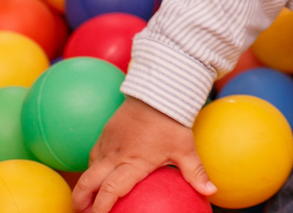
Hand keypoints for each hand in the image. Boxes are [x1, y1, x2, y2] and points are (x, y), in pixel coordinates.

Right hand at [73, 96, 216, 212]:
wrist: (156, 92)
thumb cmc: (171, 122)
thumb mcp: (185, 148)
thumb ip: (195, 173)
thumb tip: (211, 192)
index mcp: (134, 163)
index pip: (111, 190)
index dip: (101, 207)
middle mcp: (116, 156)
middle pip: (89, 182)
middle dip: (81, 201)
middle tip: (82, 212)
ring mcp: (108, 145)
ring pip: (89, 169)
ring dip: (86, 185)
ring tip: (87, 199)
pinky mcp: (105, 134)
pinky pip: (94, 155)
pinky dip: (93, 168)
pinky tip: (99, 174)